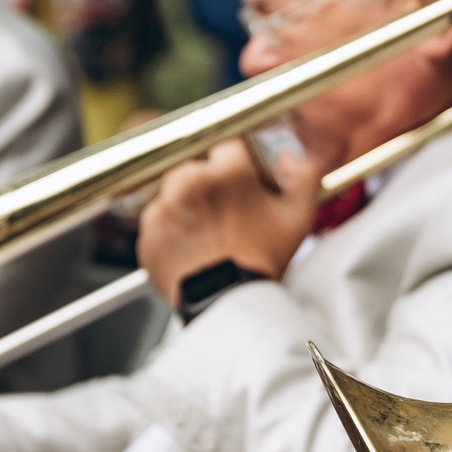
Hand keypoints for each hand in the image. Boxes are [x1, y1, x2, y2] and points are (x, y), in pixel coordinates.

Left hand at [137, 138, 325, 306]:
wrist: (227, 303)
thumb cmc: (261, 262)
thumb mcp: (297, 217)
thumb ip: (304, 175)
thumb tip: (289, 155)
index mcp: (228, 171)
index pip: (228, 147)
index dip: (236, 168)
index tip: (240, 186)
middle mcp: (190, 180)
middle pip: (197, 167)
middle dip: (209, 185)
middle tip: (225, 214)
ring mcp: (164, 205)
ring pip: (174, 191)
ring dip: (188, 205)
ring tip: (208, 232)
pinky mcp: (148, 229)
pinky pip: (158, 218)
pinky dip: (171, 229)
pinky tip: (192, 245)